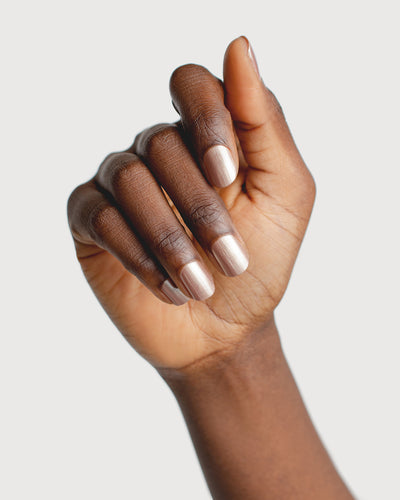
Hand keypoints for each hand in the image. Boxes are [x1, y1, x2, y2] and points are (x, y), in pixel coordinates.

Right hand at [67, 36, 314, 370]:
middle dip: (200, 208)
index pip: (192, 85)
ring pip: (128, 178)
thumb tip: (238, 46)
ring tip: (200, 284)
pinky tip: (169, 288)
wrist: (226, 330)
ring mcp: (121, 185)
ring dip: (170, 238)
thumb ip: (265, 124)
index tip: (229, 176)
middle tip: (231, 260)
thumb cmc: (259, 263)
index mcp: (205, 139)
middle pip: (161, 142)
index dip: (207, 119)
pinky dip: (138, 255)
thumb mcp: (284, 195)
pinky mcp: (92, 221)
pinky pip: (99, 215)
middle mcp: (158, 153)